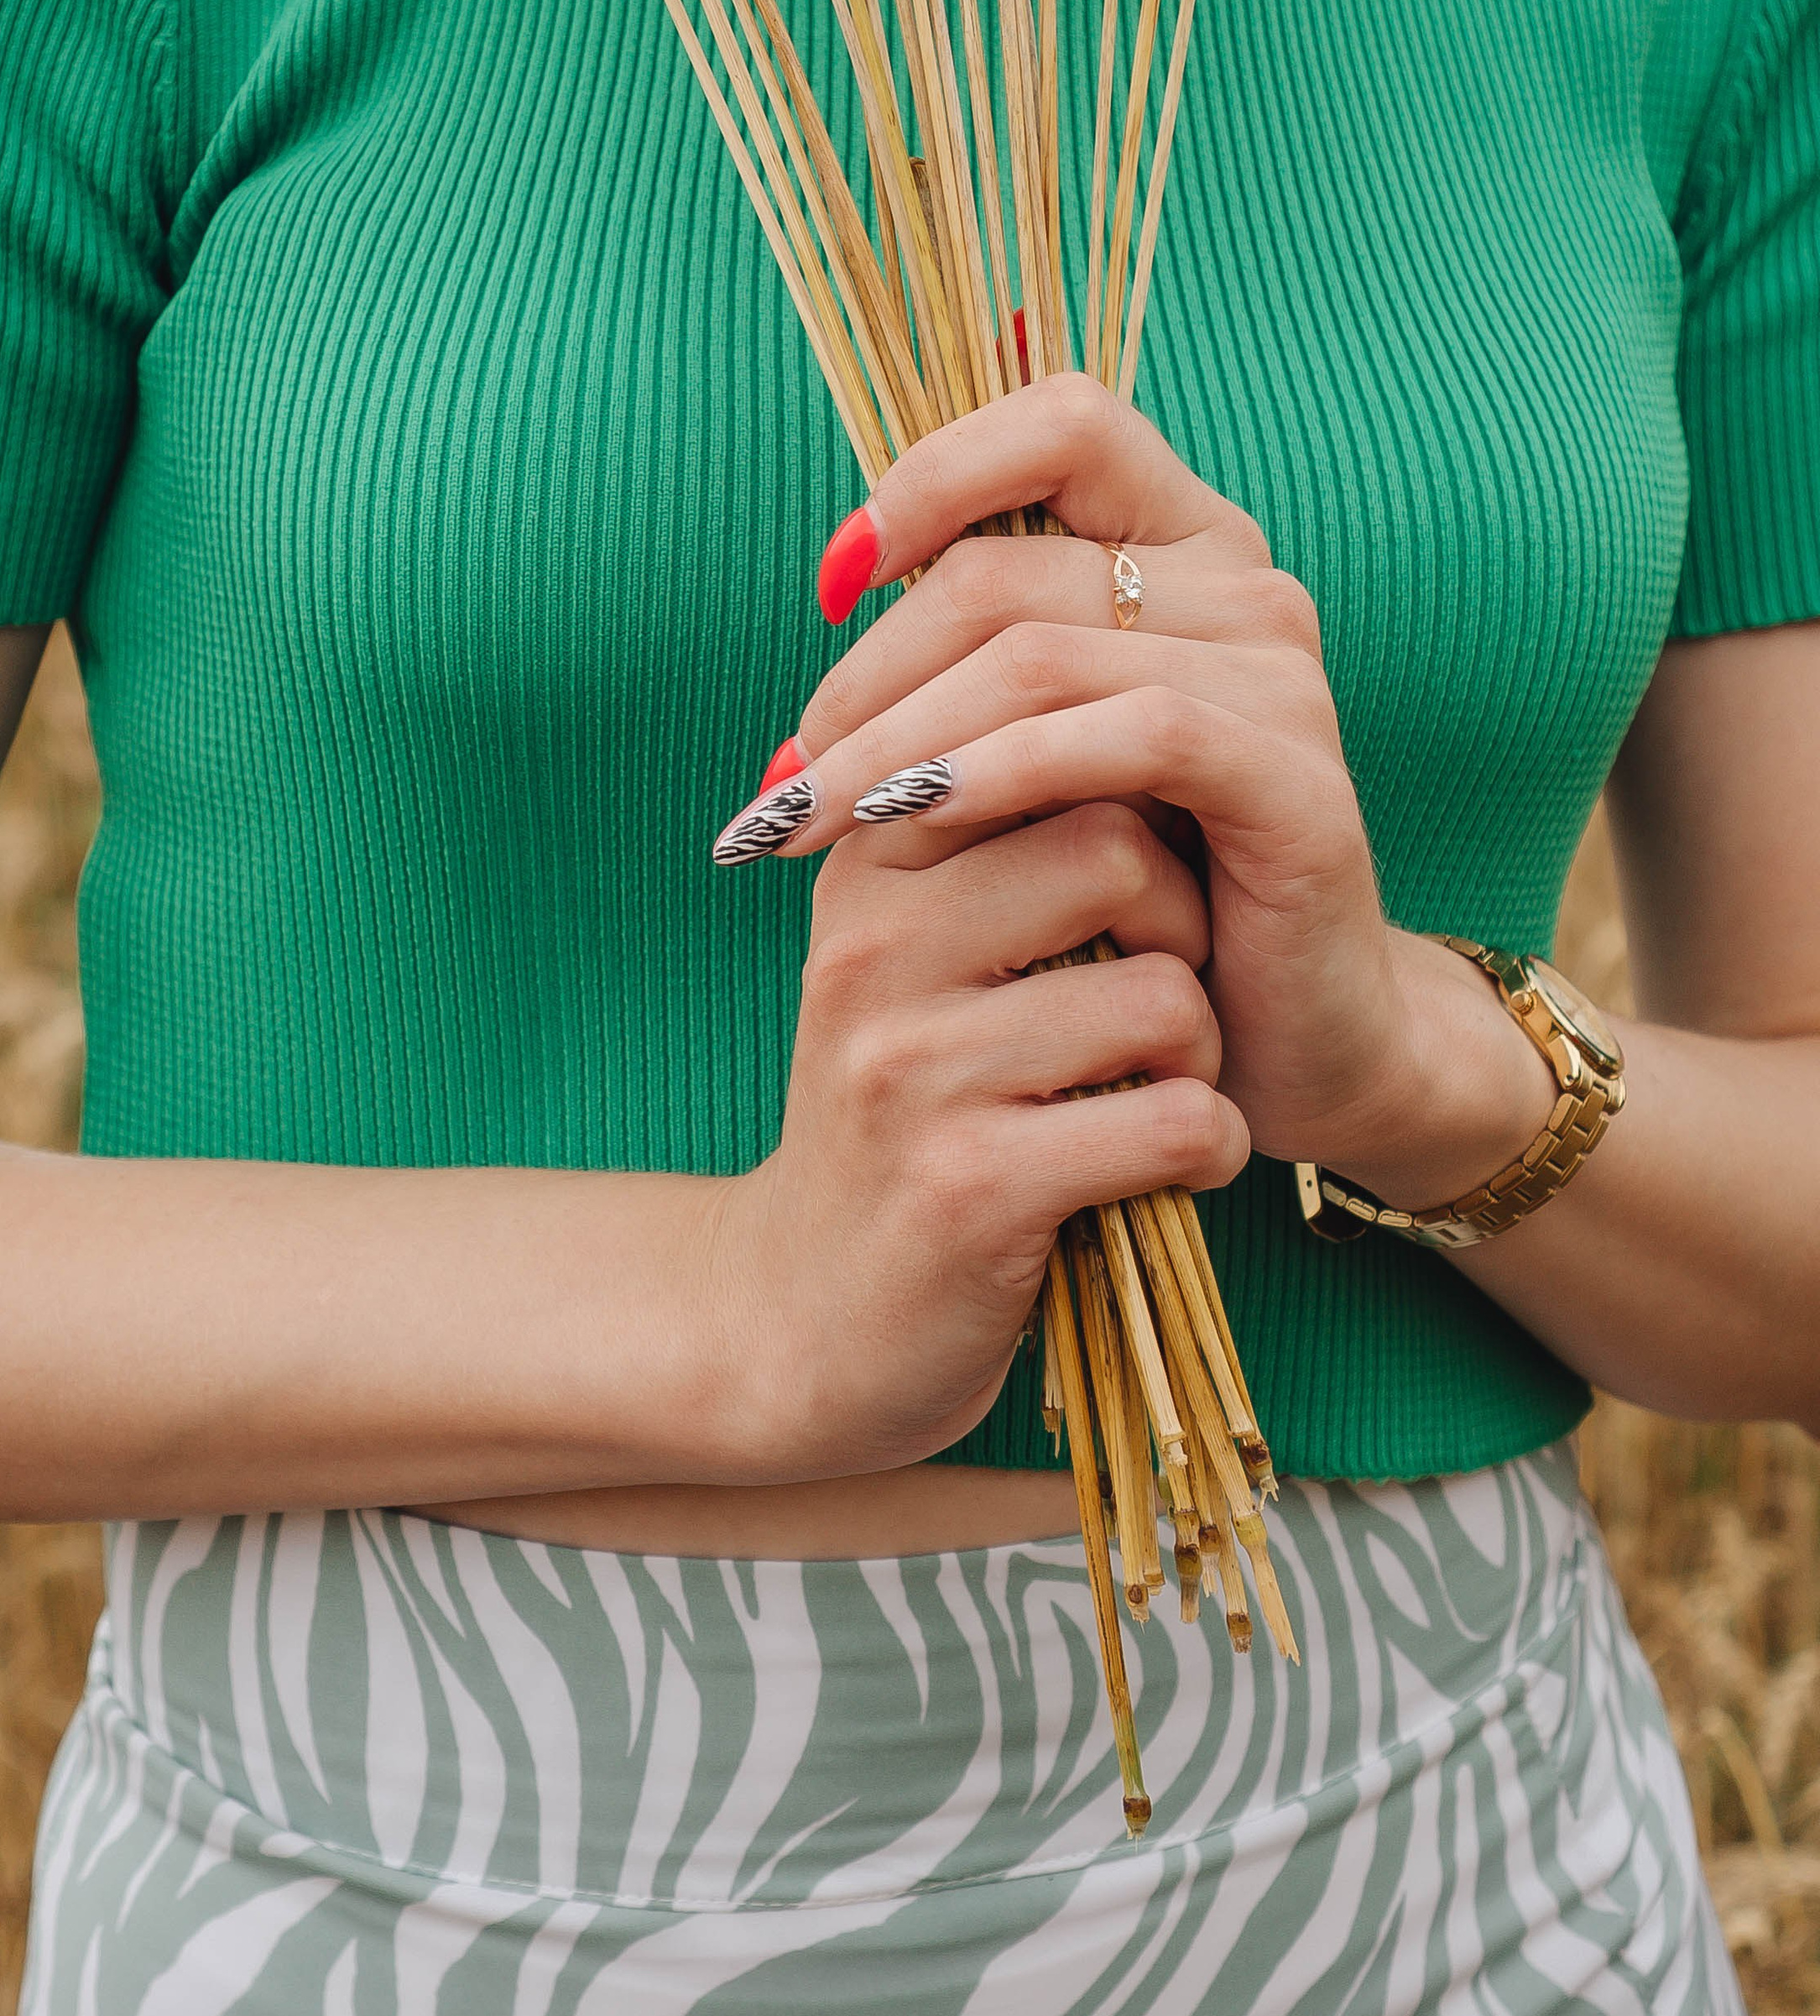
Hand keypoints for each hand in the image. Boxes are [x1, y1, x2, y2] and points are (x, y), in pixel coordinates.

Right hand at [709, 763, 1247, 1473]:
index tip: (1135, 897)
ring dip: (1200, 1057)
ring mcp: (913, 1070)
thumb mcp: (910, 957)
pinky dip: (1209, 1150)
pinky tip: (1165, 1170)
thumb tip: (1108, 696)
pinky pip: (1175, 1123)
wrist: (805, 1318)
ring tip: (1152, 1094)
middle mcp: (873, 953)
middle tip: (1158, 999)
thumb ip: (988, 841)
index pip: (1046, 748)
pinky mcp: (971, 1188)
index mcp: (866, 873)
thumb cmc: (903, 1118)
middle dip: (1184, 926)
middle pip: (1119, 850)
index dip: (1137, 815)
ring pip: (1162, 996)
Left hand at [715, 377, 1552, 1214]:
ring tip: (806, 816)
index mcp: (1185, 543)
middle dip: (865, 674)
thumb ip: (972, 660)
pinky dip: (995, 772)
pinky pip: (1125, 736)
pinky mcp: (1293, 774)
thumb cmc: (1144, 886)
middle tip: (780, 775)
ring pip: (1040, 655)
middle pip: (1006, 571)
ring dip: (896, 740)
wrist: (1286, 1036)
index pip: (1061, 423)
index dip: (932, 476)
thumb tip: (834, 593)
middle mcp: (1244, 583)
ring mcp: (1279, 673)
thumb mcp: (1042, 751)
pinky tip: (908, 823)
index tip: (833, 584)